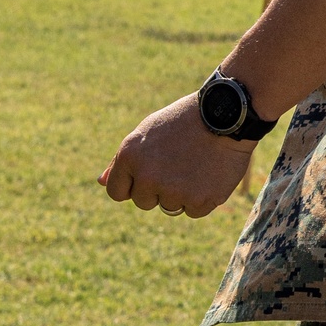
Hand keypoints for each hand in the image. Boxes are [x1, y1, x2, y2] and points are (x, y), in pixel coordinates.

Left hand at [101, 93, 252, 216]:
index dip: (133, 184)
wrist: (225, 115)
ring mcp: (174, 191)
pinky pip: (193, 211)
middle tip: (178, 163)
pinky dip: (201, 197)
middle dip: (158, 189)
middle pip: (144, 202)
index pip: (116, 192)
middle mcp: (148, 176)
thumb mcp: (146, 133)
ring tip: (195, 164)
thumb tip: (101, 182)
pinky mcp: (199, 200)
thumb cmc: (182, 122)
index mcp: (129, 156)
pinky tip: (208, 173)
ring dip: (181, 193)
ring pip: (170, 207)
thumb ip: (122, 161)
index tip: (148, 174)